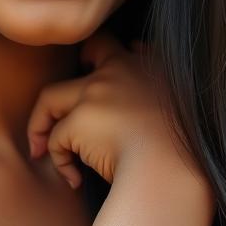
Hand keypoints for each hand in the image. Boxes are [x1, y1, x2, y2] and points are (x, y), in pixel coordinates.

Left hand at [26, 30, 199, 189]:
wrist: (173, 171)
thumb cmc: (184, 153)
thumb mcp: (183, 107)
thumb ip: (160, 79)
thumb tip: (137, 50)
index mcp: (148, 67)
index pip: (117, 45)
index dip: (101, 54)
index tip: (91, 71)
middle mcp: (119, 71)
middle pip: (81, 57)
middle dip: (72, 64)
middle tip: (54, 106)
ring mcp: (95, 93)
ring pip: (50, 98)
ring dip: (41, 125)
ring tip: (41, 150)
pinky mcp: (79, 121)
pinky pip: (55, 139)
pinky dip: (60, 162)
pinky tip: (75, 180)